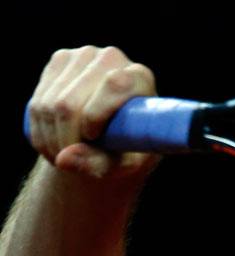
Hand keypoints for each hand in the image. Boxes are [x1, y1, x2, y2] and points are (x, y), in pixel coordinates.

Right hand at [27, 45, 160, 179]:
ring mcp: (84, 56)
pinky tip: (53, 142)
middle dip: (64, 139)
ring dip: (49, 139)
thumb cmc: (127, 150)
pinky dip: (39, 130)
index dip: (96, 114)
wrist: (113, 135)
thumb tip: (63, 159)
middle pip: (70, 102)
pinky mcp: (60, 59)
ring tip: (63, 155)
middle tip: (71, 159)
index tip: (92, 138)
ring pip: (49, 104)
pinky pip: (37, 100)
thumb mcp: (123, 165)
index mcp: (140, 78)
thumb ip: (99, 164)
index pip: (115, 85)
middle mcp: (113, 59)